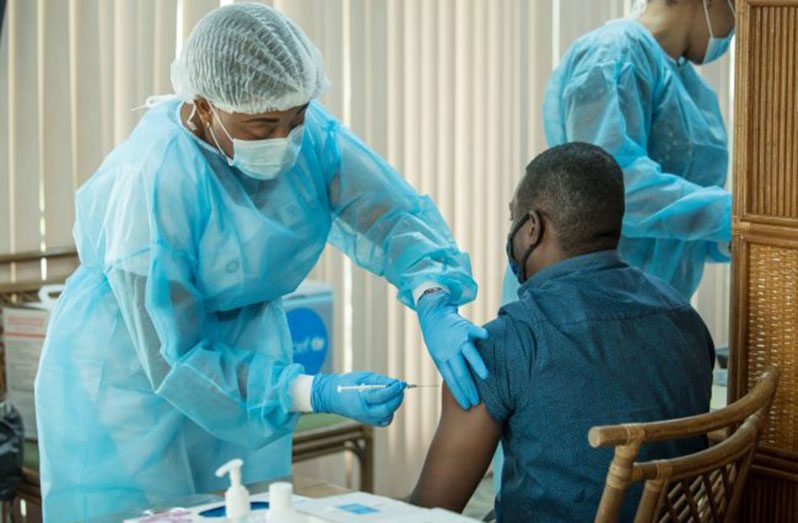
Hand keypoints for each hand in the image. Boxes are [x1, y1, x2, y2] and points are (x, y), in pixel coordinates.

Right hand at [311, 372, 405, 426]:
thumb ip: (379, 381)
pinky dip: (388, 413)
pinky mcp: (366, 421)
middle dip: (396, 399)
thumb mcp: (361, 377)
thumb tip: (395, 383)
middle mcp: (362, 412)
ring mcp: (364, 419)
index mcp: (359, 400)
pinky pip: (382, 421)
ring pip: (386, 417)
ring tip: (394, 394)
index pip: (381, 396)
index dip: (393, 390)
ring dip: (393, 406)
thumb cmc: (344, 384)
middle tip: (400, 389)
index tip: (401, 383)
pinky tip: (387, 402)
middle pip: (386, 410)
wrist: (328, 396)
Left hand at [416, 291, 488, 408]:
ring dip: (476, 365)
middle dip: (469, 388)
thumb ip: (449, 367)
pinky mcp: (466, 328)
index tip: (466, 405)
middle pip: (460, 372)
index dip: (459, 394)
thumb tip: (461, 386)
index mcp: (441, 359)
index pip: (451, 380)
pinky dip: (480, 334)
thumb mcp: (438, 355)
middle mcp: (449, 350)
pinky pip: (474, 331)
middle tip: (477, 401)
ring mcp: (458, 339)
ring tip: (485, 376)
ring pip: (468, 353)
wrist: (434, 316)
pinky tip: (486, 338)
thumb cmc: (438, 339)